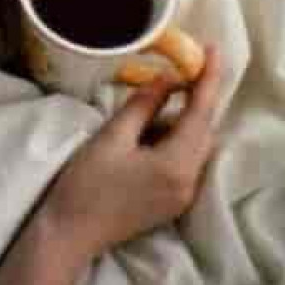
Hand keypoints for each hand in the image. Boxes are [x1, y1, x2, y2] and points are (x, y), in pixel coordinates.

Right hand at [42, 44, 222, 265]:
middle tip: (180, 69)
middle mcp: (189, 182)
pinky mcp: (172, 203)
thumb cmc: (87, 184)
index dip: (209, 79)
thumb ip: (145, 105)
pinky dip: (177, 139)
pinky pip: (186, 161)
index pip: (201, 113)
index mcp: (177, 165)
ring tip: (157, 100)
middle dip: (195, 98)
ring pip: (196, 146)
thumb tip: (168, 79)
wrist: (70, 235)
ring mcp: (182, 196)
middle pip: (204, 130)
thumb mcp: (113, 136)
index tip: (214, 49)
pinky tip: (152, 130)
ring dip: (183, 120)